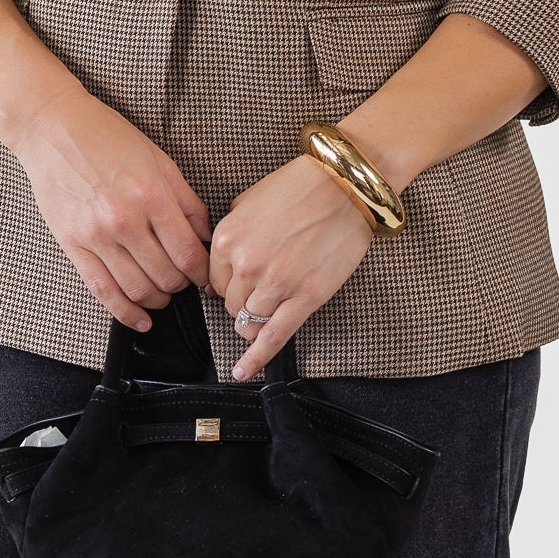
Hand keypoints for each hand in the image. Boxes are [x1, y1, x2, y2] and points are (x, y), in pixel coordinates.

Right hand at [13, 86, 211, 330]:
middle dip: (182, 286)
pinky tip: (140, 320)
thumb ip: (187, 200)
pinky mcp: (73, 245)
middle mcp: (126, 219)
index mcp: (152, 195)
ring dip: (158, 300)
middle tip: (185, 283)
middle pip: (166, 276)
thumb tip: (205, 236)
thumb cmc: (109, 138)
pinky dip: (125, 313)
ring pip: (138, 289)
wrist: (54, 129)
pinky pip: (103, 291)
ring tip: (164, 296)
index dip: (202, 272)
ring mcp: (97, 235)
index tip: (205, 275)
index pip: (188, 253)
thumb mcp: (159, 159)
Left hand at [209, 155, 374, 380]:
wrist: (344, 185)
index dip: (227, 282)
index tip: (237, 281)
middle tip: (261, 286)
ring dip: (253, 320)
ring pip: (249, 322)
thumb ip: (230, 235)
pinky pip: (273, 338)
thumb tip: (219, 268)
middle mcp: (246, 264)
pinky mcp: (305, 298)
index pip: (214, 280)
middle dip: (241, 300)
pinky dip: (256, 359)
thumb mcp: (249, 200)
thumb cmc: (298, 187)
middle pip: (231, 304)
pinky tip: (244, 372)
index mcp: (228, 238)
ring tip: (269, 306)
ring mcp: (276, 284)